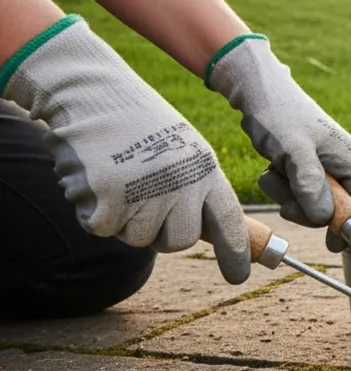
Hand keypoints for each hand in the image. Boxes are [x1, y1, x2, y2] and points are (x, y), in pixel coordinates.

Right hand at [1, 16, 251, 282]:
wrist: (93, 93)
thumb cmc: (138, 123)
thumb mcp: (182, 150)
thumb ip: (195, 189)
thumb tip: (204, 234)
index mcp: (205, 170)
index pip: (230, 222)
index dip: (236, 253)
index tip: (239, 277)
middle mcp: (183, 184)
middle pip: (177, 242)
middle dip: (159, 234)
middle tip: (142, 203)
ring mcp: (148, 192)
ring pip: (137, 239)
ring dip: (122, 220)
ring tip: (118, 179)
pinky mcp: (110, 197)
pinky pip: (101, 228)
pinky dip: (91, 210)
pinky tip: (95, 178)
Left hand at [206, 35, 350, 251]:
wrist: (256, 89)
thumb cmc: (279, 113)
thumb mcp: (293, 150)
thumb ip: (310, 183)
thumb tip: (324, 217)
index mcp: (349, 159)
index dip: (349, 225)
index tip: (331, 244)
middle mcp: (340, 164)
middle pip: (334, 208)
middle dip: (307, 209)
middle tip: (286, 199)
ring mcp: (321, 165)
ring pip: (311, 202)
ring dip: (289, 195)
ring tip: (274, 172)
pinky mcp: (303, 165)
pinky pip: (296, 191)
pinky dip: (280, 186)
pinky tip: (272, 167)